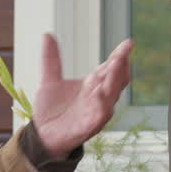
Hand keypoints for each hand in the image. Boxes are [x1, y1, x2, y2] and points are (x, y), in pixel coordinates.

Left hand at [34, 34, 131, 157]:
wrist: (42, 136)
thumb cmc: (51, 111)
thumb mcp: (48, 81)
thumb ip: (51, 59)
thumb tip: (47, 35)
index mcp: (92, 85)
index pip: (110, 67)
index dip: (119, 55)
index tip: (128, 43)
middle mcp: (98, 97)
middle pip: (115, 79)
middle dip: (121, 65)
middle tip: (125, 51)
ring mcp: (96, 111)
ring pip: (111, 94)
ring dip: (115, 80)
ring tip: (117, 64)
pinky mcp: (90, 125)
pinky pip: (100, 114)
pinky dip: (103, 103)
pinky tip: (101, 93)